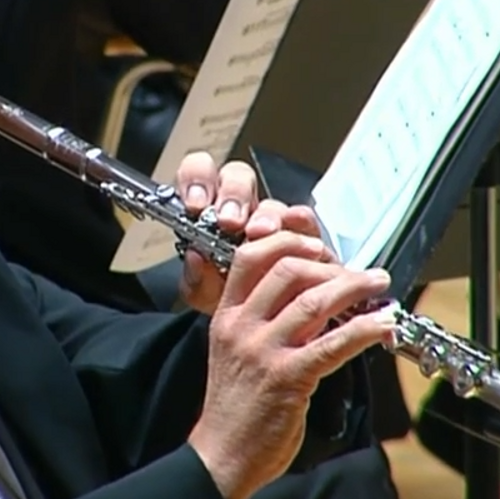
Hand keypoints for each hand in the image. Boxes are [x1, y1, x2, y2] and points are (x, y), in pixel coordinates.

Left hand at [174, 151, 326, 313]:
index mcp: (208, 213)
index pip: (199, 174)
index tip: (195, 204)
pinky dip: (300, 221)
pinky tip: (295, 227)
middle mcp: (241, 208)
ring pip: (269, 200)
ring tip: (260, 233)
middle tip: (230, 220)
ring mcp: (273, 219)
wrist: (265, 324)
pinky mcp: (303, 233)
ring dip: (265, 214)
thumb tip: (196, 257)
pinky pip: (304, 218)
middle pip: (237, 177)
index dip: (196, 179)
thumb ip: (196, 279)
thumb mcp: (206, 294)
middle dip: (233, 193)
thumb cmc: (231, 300)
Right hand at [187, 232, 393, 498]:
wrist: (221, 455)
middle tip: (358, 272)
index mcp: (226, 318)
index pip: (251, 258)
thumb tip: (312, 303)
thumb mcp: (235, 354)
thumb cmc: (233, 409)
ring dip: (355, 288)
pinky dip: (364, 329)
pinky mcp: (287, 378)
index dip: (289, 242)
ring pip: (314, 301)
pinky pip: (333, 344)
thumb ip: (263, 324)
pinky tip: (383, 325)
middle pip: (288, 270)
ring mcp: (263, 352)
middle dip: (331, 265)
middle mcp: (241, 328)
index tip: (318, 248)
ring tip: (379, 285)